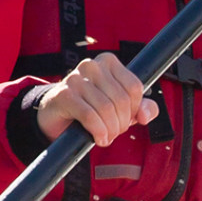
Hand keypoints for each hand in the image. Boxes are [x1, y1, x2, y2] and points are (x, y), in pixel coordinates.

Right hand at [37, 52, 157, 146]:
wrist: (56, 115)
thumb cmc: (93, 108)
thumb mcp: (122, 107)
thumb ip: (143, 108)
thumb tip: (145, 115)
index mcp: (109, 62)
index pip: (134, 87)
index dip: (134, 109)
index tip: (127, 119)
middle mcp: (92, 65)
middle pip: (121, 99)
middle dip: (122, 123)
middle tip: (115, 132)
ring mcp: (75, 78)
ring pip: (106, 109)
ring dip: (110, 130)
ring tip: (107, 136)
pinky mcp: (64, 94)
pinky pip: (90, 116)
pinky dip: (98, 131)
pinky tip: (98, 138)